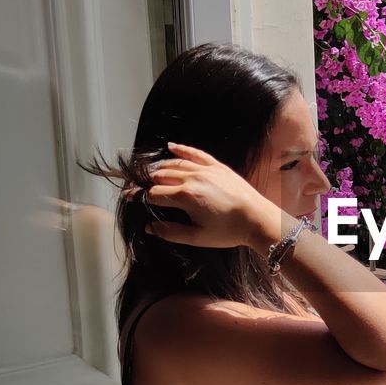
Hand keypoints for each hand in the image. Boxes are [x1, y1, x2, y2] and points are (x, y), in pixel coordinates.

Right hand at [123, 142, 283, 249]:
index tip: (128, 197)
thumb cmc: (228, 231)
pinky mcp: (218, 166)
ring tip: (149, 173)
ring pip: (175, 163)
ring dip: (159, 167)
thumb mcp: (197, 237)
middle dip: (145, 181)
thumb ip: (171, 232)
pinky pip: (196, 153)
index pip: (153, 193)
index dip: (138, 195)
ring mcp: (206, 170)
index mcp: (185, 197)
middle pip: (161, 175)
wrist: (257, 219)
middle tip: (135, 185)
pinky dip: (182, 149)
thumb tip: (150, 226)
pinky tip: (171, 146)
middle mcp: (193, 178)